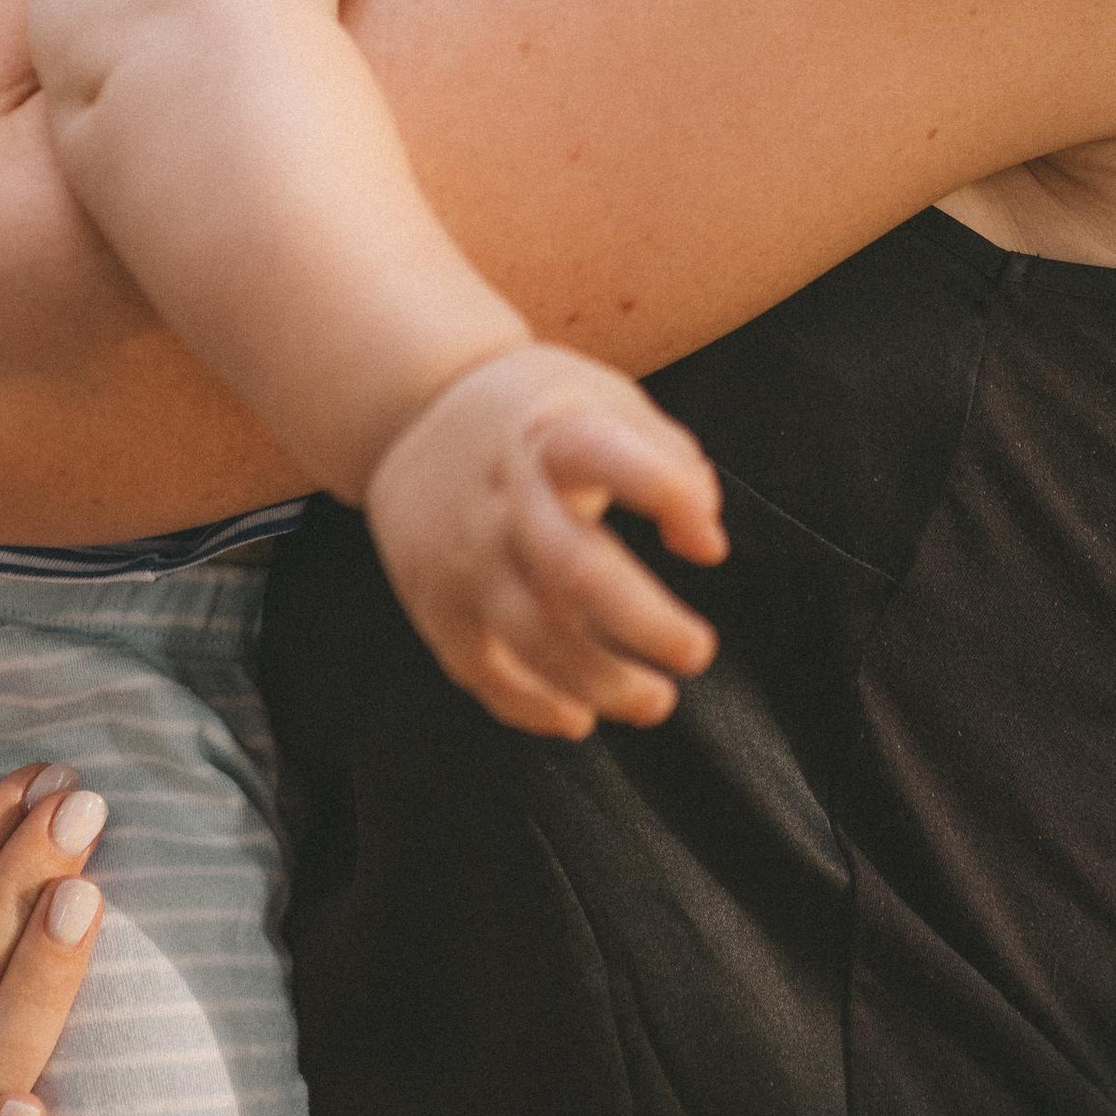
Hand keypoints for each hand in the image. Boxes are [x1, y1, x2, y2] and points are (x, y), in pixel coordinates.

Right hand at [365, 344, 725, 738]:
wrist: (407, 419)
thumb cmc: (533, 415)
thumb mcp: (600, 398)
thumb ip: (668, 459)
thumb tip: (708, 543)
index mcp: (551, 437)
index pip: (603, 455)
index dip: (664, 492)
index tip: (702, 533)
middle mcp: (505, 501)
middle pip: (573, 569)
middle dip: (643, 621)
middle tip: (697, 651)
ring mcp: (467, 557)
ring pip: (531, 636)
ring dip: (599, 681)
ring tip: (656, 701)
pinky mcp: (437, 603)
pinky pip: (482, 671)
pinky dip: (532, 707)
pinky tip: (578, 716)